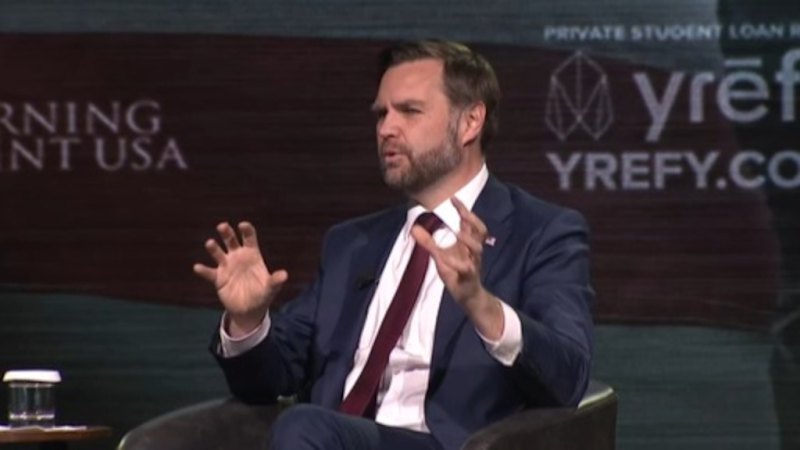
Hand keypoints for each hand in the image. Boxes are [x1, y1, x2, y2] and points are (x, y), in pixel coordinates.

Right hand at [193, 221, 287, 334]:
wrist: (249, 310)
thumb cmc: (262, 295)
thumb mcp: (270, 289)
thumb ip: (275, 281)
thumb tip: (284, 275)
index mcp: (252, 254)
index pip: (249, 238)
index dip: (246, 230)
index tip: (242, 225)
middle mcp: (238, 257)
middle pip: (230, 240)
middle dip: (226, 232)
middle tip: (222, 226)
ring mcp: (227, 266)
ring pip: (218, 253)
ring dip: (213, 248)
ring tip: (210, 243)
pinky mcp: (218, 278)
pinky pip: (209, 273)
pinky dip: (203, 270)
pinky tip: (198, 267)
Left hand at [411, 198, 503, 338]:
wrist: (469, 296)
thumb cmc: (456, 273)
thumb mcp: (440, 256)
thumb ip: (429, 242)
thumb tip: (414, 228)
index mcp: (469, 244)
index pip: (471, 223)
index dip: (465, 210)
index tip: (454, 199)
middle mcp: (474, 251)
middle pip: (480, 231)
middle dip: (472, 220)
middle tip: (461, 212)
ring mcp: (474, 263)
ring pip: (477, 249)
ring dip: (468, 240)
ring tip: (458, 232)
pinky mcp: (470, 278)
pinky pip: (466, 269)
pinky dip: (456, 263)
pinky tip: (444, 258)